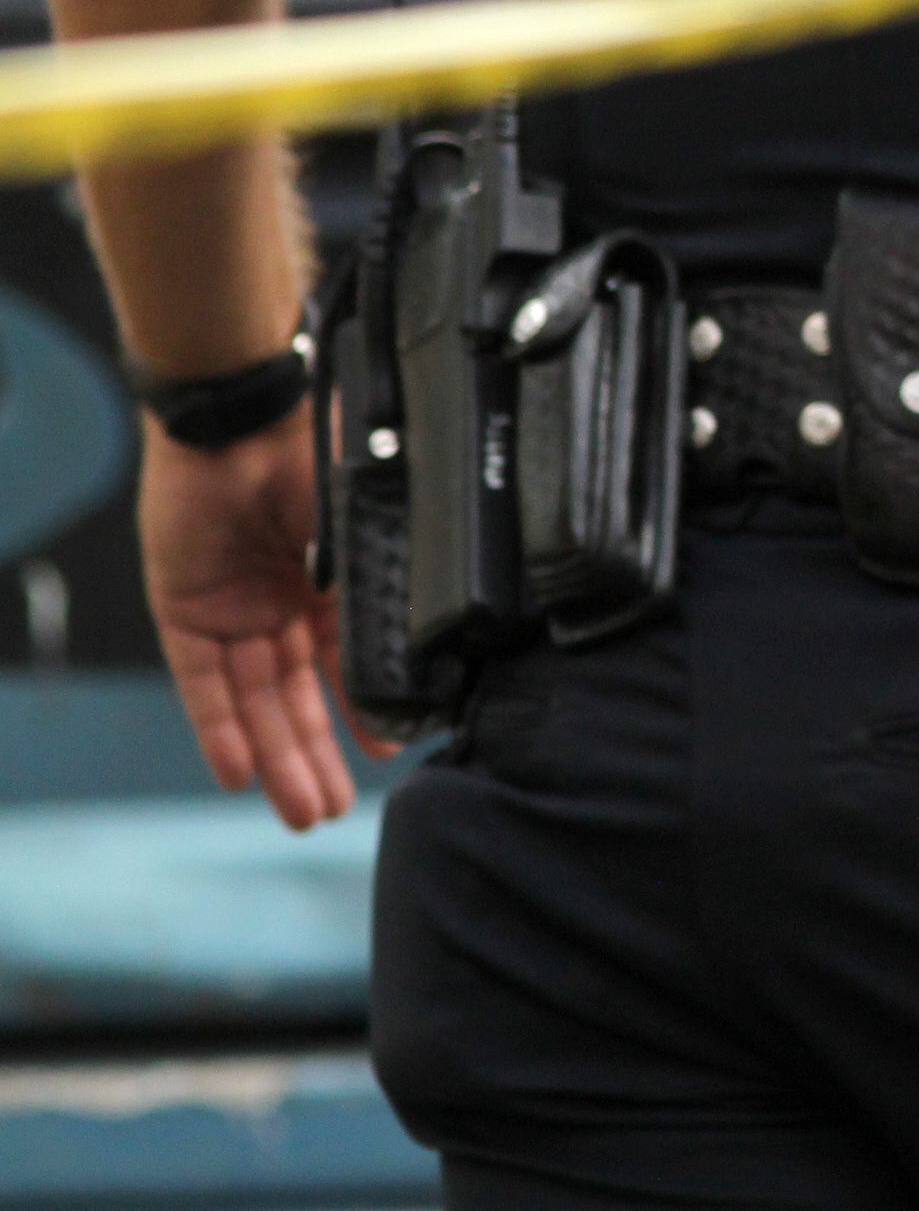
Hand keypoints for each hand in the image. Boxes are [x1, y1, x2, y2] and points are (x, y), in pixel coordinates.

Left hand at [137, 405, 389, 827]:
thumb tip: (422, 660)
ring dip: (275, 757)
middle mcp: (279, 605)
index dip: (364, 714)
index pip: (347, 665)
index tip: (386, 755)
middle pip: (295, 698)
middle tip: (331, 812)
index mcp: (329, 584)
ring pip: (254, 702)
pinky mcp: (184, 613)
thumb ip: (380, 598)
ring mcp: (231, 611)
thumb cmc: (320, 455)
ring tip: (301, 810)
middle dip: (313, 758)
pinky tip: (239, 774)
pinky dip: (219, 729)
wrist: (246, 418)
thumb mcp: (368, 534)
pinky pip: (202, 685)